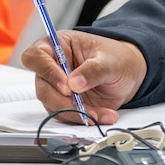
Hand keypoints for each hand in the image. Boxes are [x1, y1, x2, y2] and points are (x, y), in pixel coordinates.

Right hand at [21, 31, 146, 124]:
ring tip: (100, 114)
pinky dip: (84, 119)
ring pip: (53, 106)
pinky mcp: (66, 104)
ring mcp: (58, 88)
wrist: (129, 75)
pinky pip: (67, 116)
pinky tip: (102, 116)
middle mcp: (53, 67)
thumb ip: (93, 70)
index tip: (66, 86)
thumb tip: (75, 83)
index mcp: (59, 45)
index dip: (47, 71)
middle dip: (63, 101)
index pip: (36, 56)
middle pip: (43, 87)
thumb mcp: (110, 60)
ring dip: (76, 113)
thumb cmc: (117, 58)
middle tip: (83, 106)